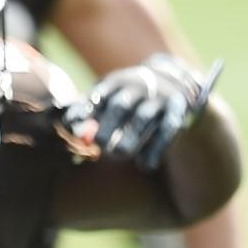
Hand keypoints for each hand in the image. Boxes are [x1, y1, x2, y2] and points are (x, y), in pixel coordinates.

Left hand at [67, 54, 222, 170]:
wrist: (176, 83)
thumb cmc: (133, 98)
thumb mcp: (112, 97)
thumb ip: (91, 110)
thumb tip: (69, 124)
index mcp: (119, 82)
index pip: (101, 95)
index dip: (87, 110)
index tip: (74, 125)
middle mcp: (139, 86)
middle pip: (121, 105)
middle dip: (108, 125)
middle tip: (98, 144)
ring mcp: (160, 98)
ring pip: (143, 118)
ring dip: (131, 137)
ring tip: (117, 154)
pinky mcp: (178, 111)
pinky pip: (167, 130)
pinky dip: (157, 148)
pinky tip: (146, 165)